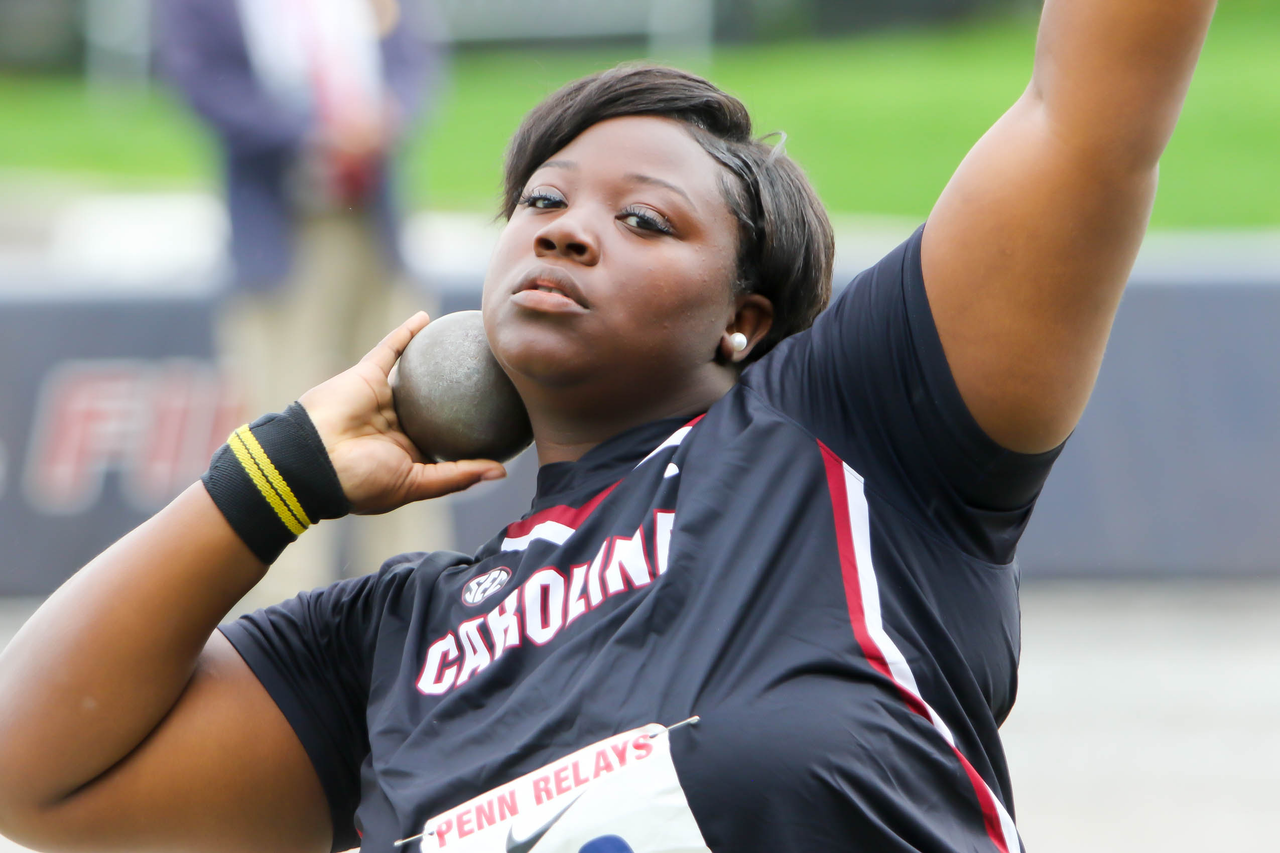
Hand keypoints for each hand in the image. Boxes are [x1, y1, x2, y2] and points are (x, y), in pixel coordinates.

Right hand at [298, 313, 506, 513]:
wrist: (312, 460)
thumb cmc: (361, 480)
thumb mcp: (414, 484)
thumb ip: (456, 475)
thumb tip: (500, 471)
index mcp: (407, 453)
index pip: (445, 440)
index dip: (470, 431)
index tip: (503, 421)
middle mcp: (397, 425)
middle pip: (435, 405)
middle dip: (459, 392)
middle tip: (492, 377)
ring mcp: (382, 399)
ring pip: (416, 374)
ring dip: (436, 358)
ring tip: (465, 344)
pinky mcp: (367, 376)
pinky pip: (390, 349)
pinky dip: (406, 332)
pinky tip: (428, 319)